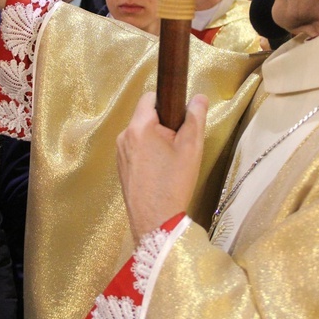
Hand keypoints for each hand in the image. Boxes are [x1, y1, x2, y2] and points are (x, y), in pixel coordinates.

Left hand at [117, 92, 208, 241]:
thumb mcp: (191, 147)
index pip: (150, 97)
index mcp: (139, 126)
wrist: (156, 221)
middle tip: (179, 144)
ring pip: (140, 133)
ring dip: (155, 139)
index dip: (168, 102)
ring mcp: (119, 152)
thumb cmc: (174, 182)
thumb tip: (199, 97)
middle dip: (163, 124)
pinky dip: (147, 152)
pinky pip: (135, 148)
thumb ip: (195, 117)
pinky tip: (160, 171)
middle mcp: (124, 136)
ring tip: (170, 160)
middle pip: (145, 116)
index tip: (180, 119)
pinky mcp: (120, 166)